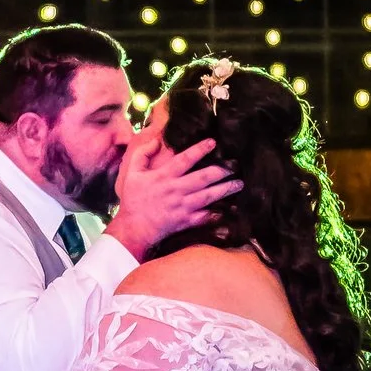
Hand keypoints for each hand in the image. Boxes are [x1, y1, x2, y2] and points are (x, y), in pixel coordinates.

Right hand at [109, 126, 239, 260]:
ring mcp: (182, 207)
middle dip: (220, 171)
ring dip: (225, 190)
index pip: (184, 160)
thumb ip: (142, 154)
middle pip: (202, 178)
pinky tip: (229, 209)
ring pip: (208, 197)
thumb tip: (156, 141)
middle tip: (235, 166)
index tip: (213, 142)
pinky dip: (217, 213)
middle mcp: (175, 191)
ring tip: (239, 184)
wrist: (133, 229)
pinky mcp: (185, 221)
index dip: (199, 150)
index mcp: (163, 177)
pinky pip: (204, 217)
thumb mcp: (131, 173)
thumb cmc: (133, 200)